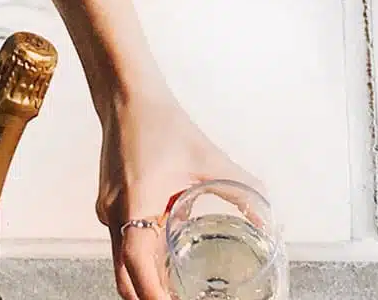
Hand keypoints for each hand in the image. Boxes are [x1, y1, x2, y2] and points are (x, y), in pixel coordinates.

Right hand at [95, 90, 261, 299]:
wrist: (126, 97)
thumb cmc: (161, 123)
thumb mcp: (208, 158)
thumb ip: (242, 190)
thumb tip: (269, 220)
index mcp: (135, 201)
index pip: (136, 264)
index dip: (154, 295)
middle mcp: (114, 213)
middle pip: (126, 276)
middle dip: (151, 299)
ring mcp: (108, 212)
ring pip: (123, 263)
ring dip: (148, 282)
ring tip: (178, 294)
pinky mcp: (111, 207)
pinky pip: (124, 245)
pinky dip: (144, 261)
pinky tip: (168, 264)